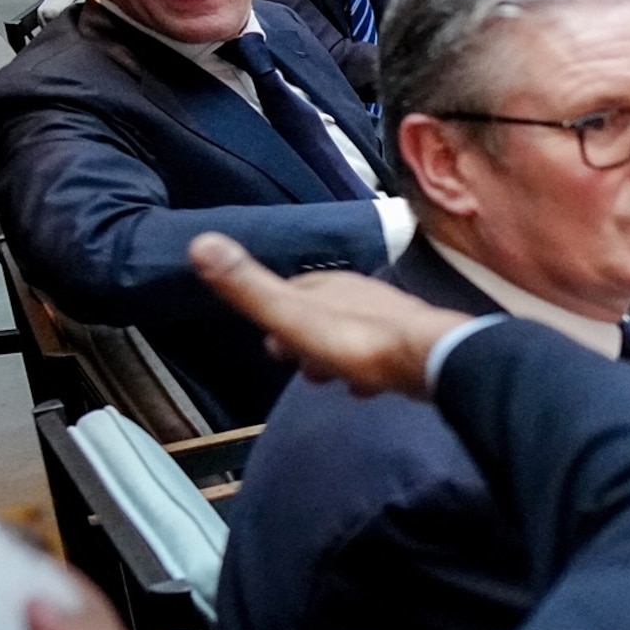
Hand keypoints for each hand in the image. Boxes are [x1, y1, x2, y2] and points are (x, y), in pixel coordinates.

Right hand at [189, 233, 467, 397]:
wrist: (429, 360)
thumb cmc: (355, 341)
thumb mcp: (291, 315)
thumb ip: (249, 288)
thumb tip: (200, 241)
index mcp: (328, 285)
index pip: (291, 291)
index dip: (275, 315)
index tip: (269, 342)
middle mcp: (361, 294)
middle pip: (322, 315)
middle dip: (305, 339)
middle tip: (298, 367)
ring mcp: (391, 318)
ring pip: (351, 334)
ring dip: (335, 356)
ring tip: (327, 379)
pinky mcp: (415, 344)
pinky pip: (381, 355)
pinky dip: (366, 369)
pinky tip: (365, 388)